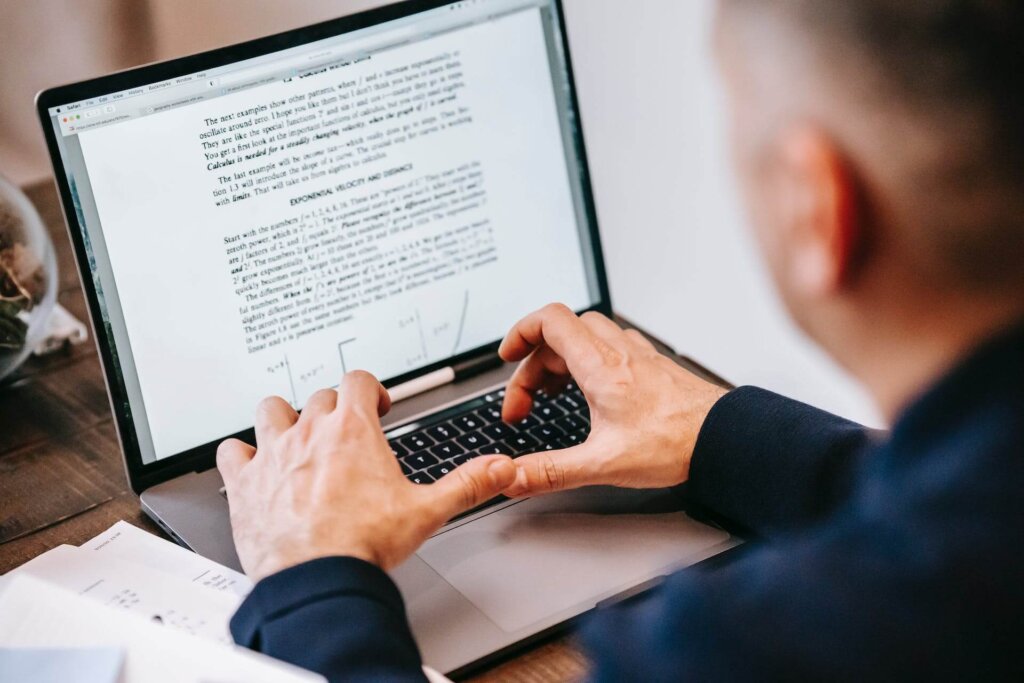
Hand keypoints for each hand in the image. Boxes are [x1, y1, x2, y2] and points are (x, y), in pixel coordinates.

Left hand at [217, 371, 516, 581]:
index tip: (375, 406)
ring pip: (272, 408)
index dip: (369, 389)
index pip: (358, 380)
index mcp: (353, 430)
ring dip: (283, 417)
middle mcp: (311, 432)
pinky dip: (241, 454)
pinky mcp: (246, 481)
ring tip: (294, 434)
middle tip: (343, 431)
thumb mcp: (426, 511)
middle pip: (320, 395)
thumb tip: (499, 468)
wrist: (317, 577)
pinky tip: (252, 466)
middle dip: (334, 408)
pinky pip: (233, 450)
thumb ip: (467, 484)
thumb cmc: (364, 544)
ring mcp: (275, 453)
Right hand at [499, 304, 727, 496]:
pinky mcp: (652, 366)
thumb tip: (514, 477)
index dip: (520, 332)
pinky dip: (588, 361)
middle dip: (534, 362)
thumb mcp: (603, 464)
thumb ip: (552, 471)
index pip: (549, 320)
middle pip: (562, 332)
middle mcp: (619, 352)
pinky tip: (593, 391)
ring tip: (552, 395)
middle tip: (527, 403)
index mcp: (600, 366)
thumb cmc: (676, 443)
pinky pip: (611, 346)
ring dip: (560, 358)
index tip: (506, 357)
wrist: (726, 439)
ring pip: (587, 335)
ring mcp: (638, 355)